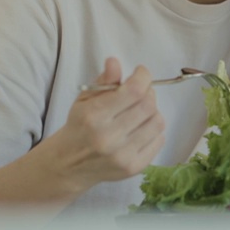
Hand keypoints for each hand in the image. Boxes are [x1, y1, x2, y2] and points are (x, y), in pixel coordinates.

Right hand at [49, 58, 165, 189]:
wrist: (70, 164)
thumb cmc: (80, 126)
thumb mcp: (85, 99)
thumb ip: (104, 81)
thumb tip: (115, 62)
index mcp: (94, 116)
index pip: (133, 91)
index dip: (143, 77)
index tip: (141, 73)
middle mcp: (108, 137)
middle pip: (148, 106)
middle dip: (148, 93)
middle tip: (141, 92)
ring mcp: (123, 156)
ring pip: (157, 122)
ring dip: (153, 111)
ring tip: (141, 111)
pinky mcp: (134, 168)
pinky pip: (159, 140)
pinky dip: (154, 130)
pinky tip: (141, 128)